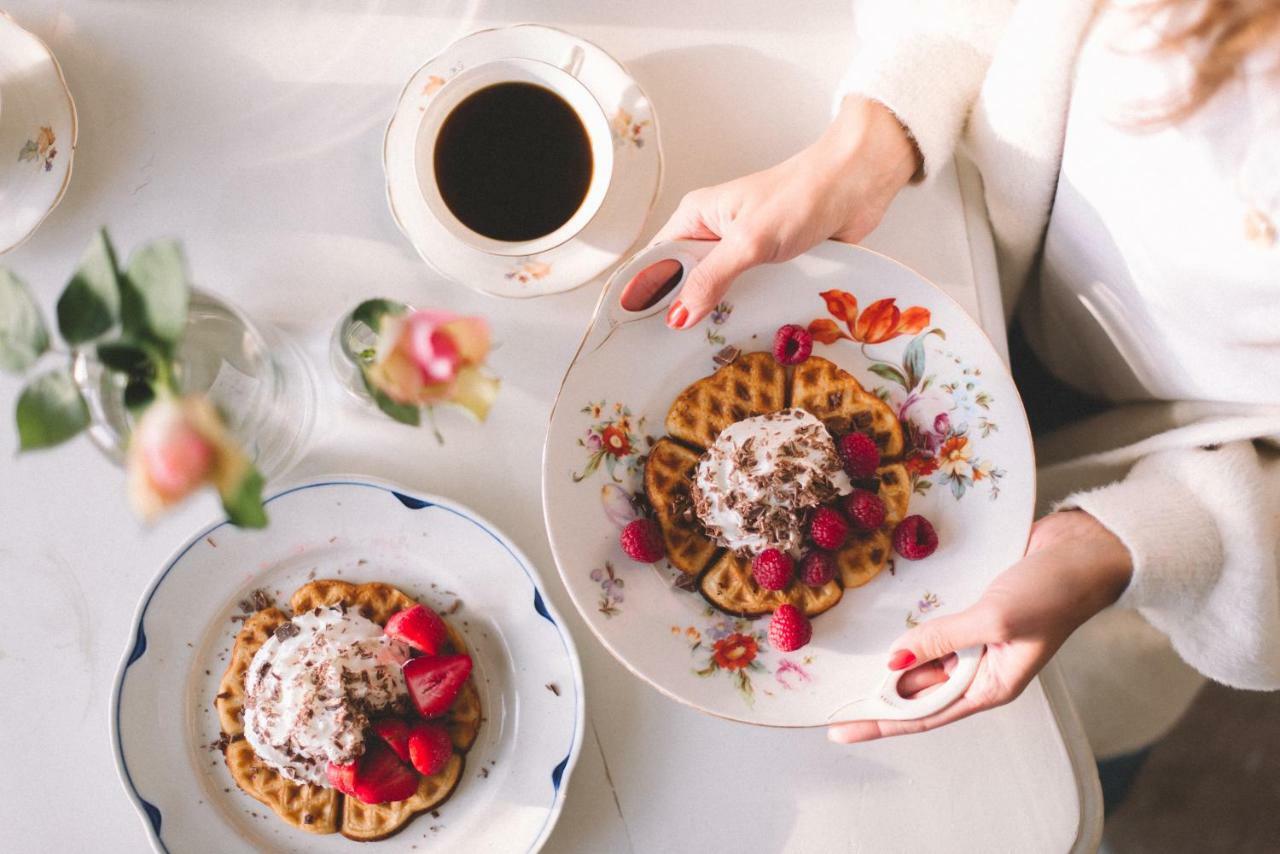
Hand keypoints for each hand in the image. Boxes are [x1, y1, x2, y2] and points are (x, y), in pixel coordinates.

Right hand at [654, 96, 920, 329]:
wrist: (857, 184)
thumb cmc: (802, 195)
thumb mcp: (748, 241)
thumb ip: (712, 279)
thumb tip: (678, 315)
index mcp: (697, 216)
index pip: (657, 260)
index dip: (647, 293)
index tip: (640, 328)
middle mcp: (715, 232)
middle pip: (684, 279)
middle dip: (683, 308)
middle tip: (675, 346)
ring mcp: (742, 248)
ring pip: (717, 289)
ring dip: (717, 312)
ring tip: (706, 344)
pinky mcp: (769, 262)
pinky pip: (747, 292)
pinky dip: (746, 309)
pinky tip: (743, 330)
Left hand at [828, 510, 1133, 743]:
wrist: (1080, 549)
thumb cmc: (1051, 593)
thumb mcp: (994, 620)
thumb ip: (942, 638)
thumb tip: (895, 659)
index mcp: (992, 686)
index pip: (925, 713)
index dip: (881, 722)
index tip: (841, 729)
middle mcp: (980, 668)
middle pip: (918, 690)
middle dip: (878, 695)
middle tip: (831, 699)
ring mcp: (976, 640)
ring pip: (922, 658)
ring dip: (891, 661)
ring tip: (846, 669)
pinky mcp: (973, 611)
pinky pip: (933, 627)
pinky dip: (909, 629)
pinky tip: (882, 628)